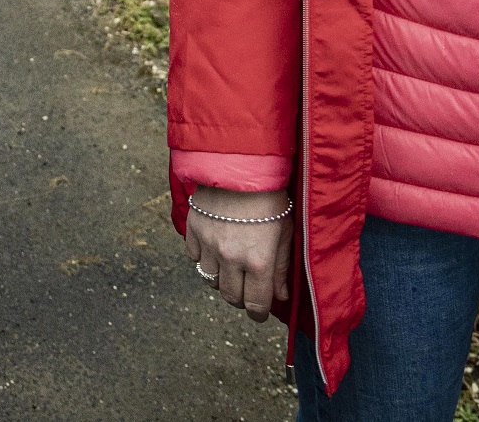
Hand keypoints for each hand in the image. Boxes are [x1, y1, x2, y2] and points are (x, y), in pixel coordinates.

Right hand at [181, 184, 293, 322]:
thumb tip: (280, 295)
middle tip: (247, 289)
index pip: (256, 305)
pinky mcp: (193, 229)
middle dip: (240, 298)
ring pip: (209, 279)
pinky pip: (193, 257)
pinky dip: (203, 257)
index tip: (260, 311)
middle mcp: (231, 258)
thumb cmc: (271, 198)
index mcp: (259, 261)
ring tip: (231, 266)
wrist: (241, 164)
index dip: (258, 313)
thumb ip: (282, 268)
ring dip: (221, 278)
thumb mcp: (285, 233)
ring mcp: (208, 244)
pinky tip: (214, 247)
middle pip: (230, 297)